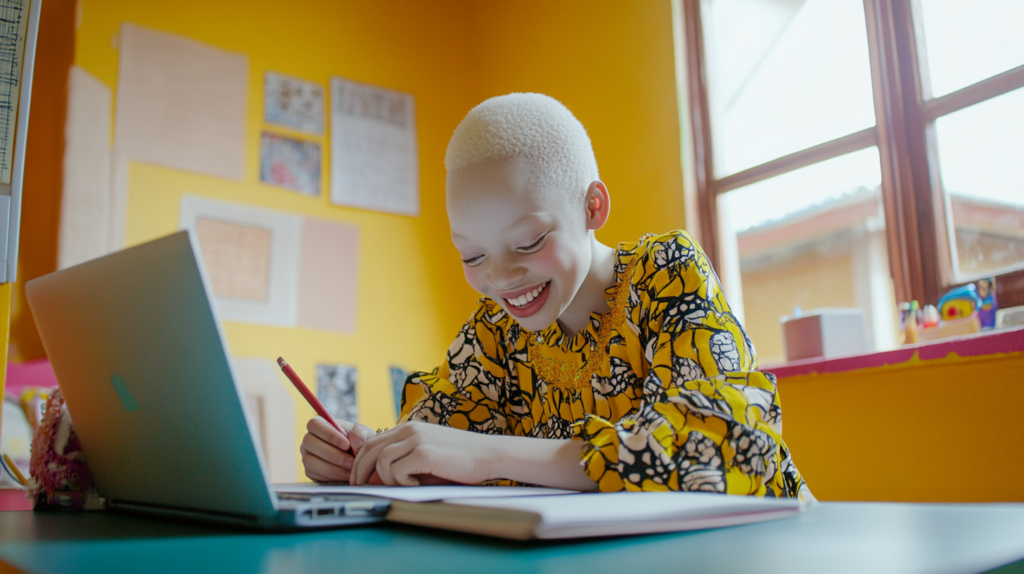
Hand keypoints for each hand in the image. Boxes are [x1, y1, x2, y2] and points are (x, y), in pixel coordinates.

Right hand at [300, 417, 381, 483]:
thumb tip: (356, 444)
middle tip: (352, 461)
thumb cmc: (357, 441)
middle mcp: (308, 439)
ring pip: (311, 461)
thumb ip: (360, 435)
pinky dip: (332, 476)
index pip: (315, 424)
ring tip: (351, 469)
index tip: (347, 445)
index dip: (329, 435)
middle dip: (333, 455)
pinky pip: (315, 474)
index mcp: (319, 424)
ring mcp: (306, 455)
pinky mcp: (309, 471)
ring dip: (333, 468)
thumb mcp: (362, 433)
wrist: (357, 458)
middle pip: (310, 443)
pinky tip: (346, 475)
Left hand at [350, 422, 492, 486]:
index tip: (358, 478)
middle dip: (360, 471)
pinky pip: (397, 470)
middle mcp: (410, 429)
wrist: (489, 455)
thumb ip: (403, 460)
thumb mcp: (427, 455)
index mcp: (409, 428)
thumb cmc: (460, 459)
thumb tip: (376, 478)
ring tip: (405, 486)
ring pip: (381, 460)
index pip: (372, 441)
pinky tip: (416, 485)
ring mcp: (417, 439)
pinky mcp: (425, 452)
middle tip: (360, 487)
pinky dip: (401, 482)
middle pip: (370, 449)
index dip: (360, 460)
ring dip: (386, 478)